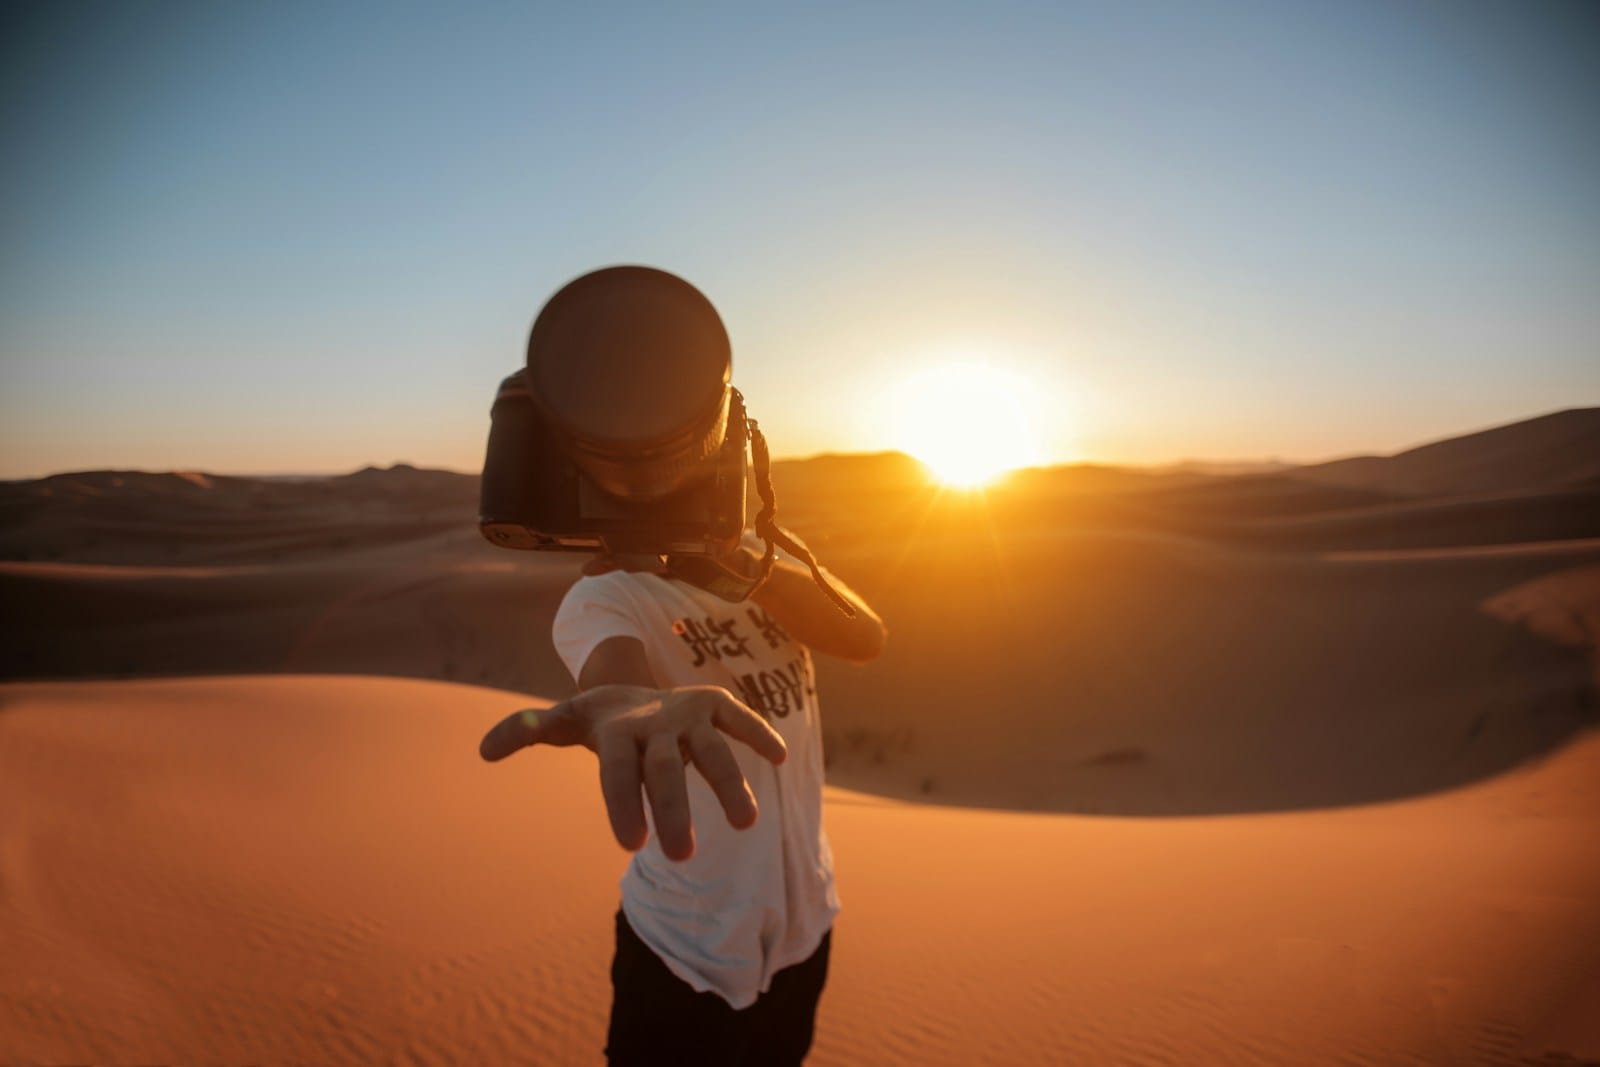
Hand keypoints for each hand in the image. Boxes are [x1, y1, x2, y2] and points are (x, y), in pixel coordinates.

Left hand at [479, 685, 786, 860]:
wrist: (635, 683)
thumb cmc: (599, 720)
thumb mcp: (564, 721)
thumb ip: (526, 730)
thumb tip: (481, 750)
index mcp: (617, 730)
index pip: (616, 770)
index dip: (623, 803)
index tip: (631, 846)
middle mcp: (656, 722)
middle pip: (665, 770)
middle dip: (674, 809)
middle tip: (679, 856)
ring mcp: (689, 714)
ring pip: (712, 750)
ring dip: (730, 783)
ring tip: (746, 824)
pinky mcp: (717, 706)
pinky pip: (741, 720)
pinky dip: (759, 734)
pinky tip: (780, 757)